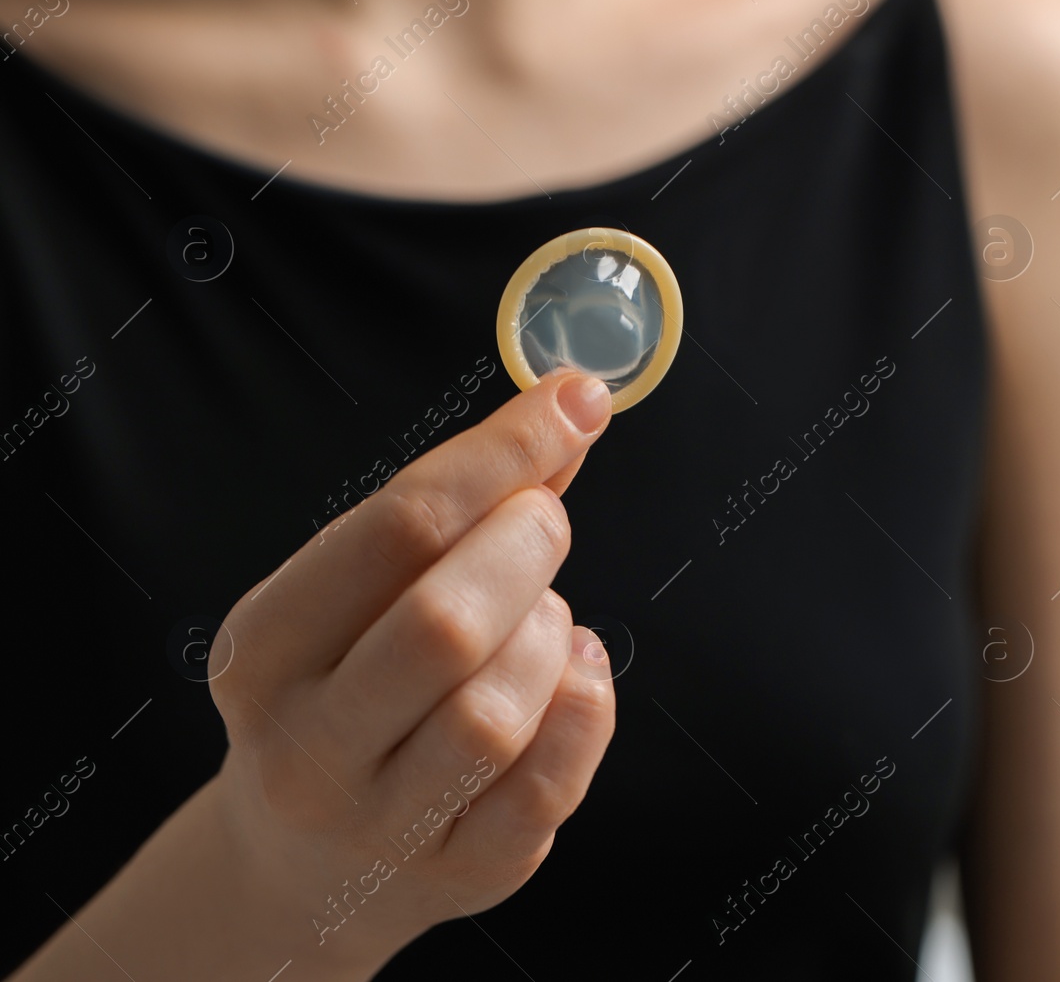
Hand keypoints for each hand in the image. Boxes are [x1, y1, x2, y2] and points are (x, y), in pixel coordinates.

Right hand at [207, 369, 616, 964]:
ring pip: (495, 712)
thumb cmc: (348, 687)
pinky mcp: (462, 870)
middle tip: (546, 520)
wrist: (307, 862)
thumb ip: (459, 507)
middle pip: (443, 624)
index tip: (576, 402)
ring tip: (541, 616)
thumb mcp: (361, 594)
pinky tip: (574, 670)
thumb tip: (567, 409)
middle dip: (525, 546)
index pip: (395, 527)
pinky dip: (585, 705)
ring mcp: (380, 822)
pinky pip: (550, 781)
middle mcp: (305, 745)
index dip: (503, 453)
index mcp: (262, 647)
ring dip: (548, 635)